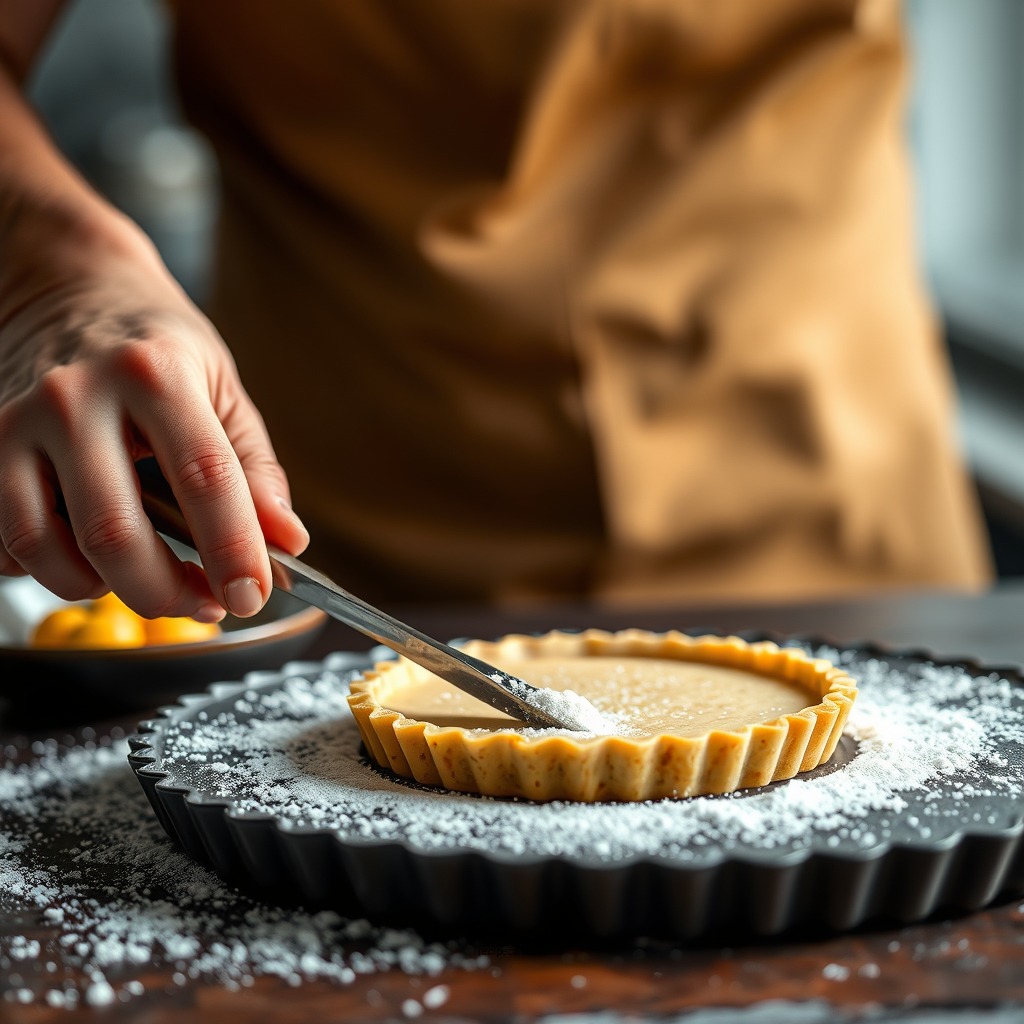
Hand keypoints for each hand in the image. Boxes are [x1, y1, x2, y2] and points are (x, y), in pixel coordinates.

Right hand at [0, 219, 308, 619]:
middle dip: (167, 593)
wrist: (65, 285)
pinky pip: (4, 540)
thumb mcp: (222, 388)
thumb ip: (256, 469)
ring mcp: (15, 422)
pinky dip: (47, 569)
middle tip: (204, 603)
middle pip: (116, 532)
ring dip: (102, 590)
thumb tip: (286, 542)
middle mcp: (75, 396)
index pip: (205, 480)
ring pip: (46, 548)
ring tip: (146, 579)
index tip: (253, 594)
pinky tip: (86, 554)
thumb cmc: (155, 345)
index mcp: (155, 375)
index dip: (233, 551)